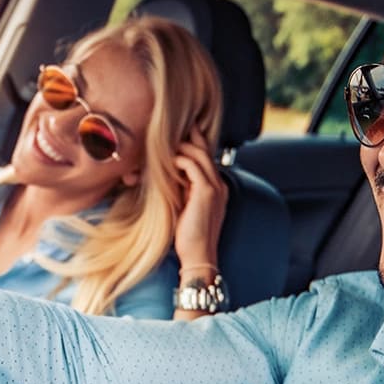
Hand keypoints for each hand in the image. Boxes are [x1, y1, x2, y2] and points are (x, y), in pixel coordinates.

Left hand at [171, 134, 227, 269]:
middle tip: (171, 127)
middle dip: (189, 137)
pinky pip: (193, 166)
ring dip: (181, 148)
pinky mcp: (207, 192)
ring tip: (164, 144)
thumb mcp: (185, 206)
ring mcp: (215, 187)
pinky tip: (167, 162)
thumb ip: (181, 189)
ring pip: (199, 154)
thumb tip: (167, 174)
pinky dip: (179, 160)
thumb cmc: (188, 236)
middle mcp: (219, 184)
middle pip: (204, 150)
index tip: (176, 136)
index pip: (205, 157)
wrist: (198, 256)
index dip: (192, 144)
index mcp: (216, 187)